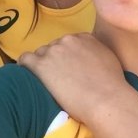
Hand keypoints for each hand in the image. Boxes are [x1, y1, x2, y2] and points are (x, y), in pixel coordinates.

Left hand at [19, 34, 137, 137]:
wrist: (105, 100)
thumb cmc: (112, 85)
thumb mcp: (109, 59)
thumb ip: (96, 52)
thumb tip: (91, 57)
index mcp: (84, 37)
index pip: (68, 43)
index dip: (66, 57)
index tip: (68, 69)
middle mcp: (67, 40)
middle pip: (53, 48)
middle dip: (55, 61)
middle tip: (59, 79)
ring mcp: (53, 51)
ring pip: (39, 55)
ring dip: (42, 66)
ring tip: (47, 83)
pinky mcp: (41, 65)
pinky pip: (24, 60)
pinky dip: (25, 67)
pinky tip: (29, 77)